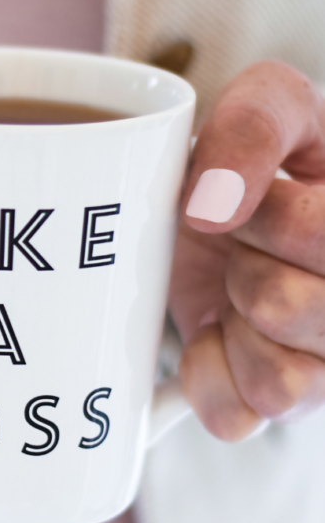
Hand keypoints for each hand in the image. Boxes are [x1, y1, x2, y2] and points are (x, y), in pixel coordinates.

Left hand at [170, 60, 324, 440]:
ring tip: (243, 288)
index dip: (262, 214)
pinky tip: (218, 331)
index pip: (314, 235)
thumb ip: (253, 128)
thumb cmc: (253, 162)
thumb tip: (212, 206)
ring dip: (234, 325)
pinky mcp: (280, 404)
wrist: (218, 210)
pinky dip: (208, 375)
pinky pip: (237, 417)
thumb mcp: (266, 106)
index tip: (252, 200)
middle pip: (284, 307)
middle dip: (242, 265)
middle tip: (246, 246)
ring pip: (278, 384)